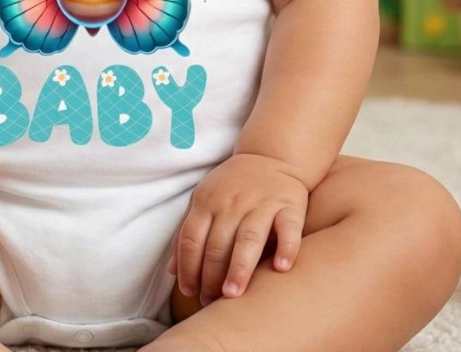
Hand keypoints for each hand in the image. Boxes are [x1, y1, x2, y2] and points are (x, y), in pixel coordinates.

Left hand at [167, 154, 308, 305]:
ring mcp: (261, 203)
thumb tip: (171, 271)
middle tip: (211, 303)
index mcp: (207, 201)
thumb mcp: (204, 200)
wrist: (272, 156)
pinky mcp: (289, 205)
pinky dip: (286, 248)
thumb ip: (187, 233)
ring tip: (232, 295)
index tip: (189, 293)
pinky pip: (288, 228)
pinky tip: (281, 268)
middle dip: (210, 277)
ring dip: (239, 268)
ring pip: (248, 238)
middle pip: (217, 244)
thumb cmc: (233, 187)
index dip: (188, 267)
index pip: (191, 238)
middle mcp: (232, 202)